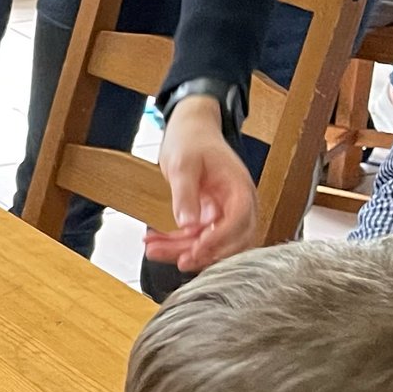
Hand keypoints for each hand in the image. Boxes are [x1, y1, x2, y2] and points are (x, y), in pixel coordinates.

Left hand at [146, 97, 259, 271]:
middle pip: (231, 240)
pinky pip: (196, 238)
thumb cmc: (191, 141)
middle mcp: (238, 204)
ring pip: (211, 243)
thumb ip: (185, 193)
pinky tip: (153, 242)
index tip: (197, 250)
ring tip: (152, 249)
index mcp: (239, 188)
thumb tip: (188, 224)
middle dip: (205, 254)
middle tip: (178, 261)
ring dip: (184, 251)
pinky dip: (176, 243)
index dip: (220, 240)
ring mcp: (224, 212)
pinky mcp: (209, 218)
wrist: (191, 130)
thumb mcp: (182, 164)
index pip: (240, 221)